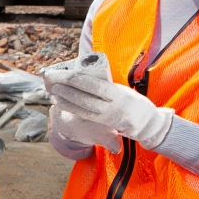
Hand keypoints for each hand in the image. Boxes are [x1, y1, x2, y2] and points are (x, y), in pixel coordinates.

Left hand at [49, 73, 172, 146]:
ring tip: (53, 92)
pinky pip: (83, 115)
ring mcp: (105, 116)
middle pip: (86, 98)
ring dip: (65, 100)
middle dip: (69, 90)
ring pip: (82, 108)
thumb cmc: (131, 100)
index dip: (82, 82)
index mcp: (119, 95)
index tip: (69, 75)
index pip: (98, 87)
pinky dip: (69, 108)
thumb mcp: (122, 89)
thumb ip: (106, 85)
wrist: (145, 122)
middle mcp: (111, 107)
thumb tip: (83, 75)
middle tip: (55, 83)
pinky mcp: (100, 122)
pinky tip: (59, 102)